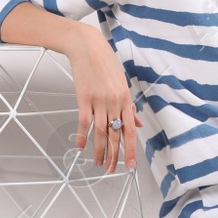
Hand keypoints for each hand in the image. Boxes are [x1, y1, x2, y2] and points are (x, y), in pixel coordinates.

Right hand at [69, 28, 140, 172]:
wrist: (88, 47)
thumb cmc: (106, 64)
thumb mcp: (122, 84)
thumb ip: (129, 106)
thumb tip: (137, 124)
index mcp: (126, 99)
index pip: (130, 130)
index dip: (130, 149)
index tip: (129, 164)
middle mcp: (114, 102)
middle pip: (115, 134)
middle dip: (114, 155)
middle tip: (112, 170)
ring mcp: (99, 100)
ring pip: (100, 132)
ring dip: (100, 150)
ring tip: (99, 163)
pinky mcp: (84, 98)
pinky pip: (84, 122)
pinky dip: (82, 136)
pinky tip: (80, 147)